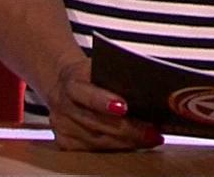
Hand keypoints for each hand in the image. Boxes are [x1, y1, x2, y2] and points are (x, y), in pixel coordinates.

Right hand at [40, 58, 162, 151]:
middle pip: (96, 122)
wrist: (62, 83)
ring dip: (126, 141)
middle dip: (127, 128)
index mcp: (72, 81)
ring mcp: (62, 125)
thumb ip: (116, 72)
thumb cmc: (88, 73)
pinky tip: (134, 143)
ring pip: (97, 140)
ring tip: (150, 137)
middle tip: (151, 130)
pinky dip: (117, 147)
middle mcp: (64, 105)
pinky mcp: (65, 141)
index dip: (103, 101)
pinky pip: (93, 149)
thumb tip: (147, 81)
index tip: (124, 107)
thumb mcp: (98, 65)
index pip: (86, 93)